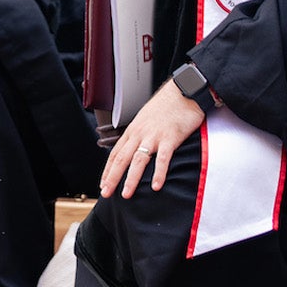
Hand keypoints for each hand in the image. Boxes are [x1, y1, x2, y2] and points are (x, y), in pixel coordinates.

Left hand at [100, 78, 209, 195]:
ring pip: (138, 160)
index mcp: (133, 130)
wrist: (183, 92)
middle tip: (106, 193)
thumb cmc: (166, 107)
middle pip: (122, 159)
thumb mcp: (146, 120)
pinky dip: (158, 173)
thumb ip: (140, 135)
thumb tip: (135, 150)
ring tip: (126, 194)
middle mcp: (139, 134)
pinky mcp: (170, 138)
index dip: (108, 170)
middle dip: (112, 178)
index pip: (115, 154)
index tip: (103, 184)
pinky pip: (163, 159)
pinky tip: (156, 186)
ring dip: (131, 179)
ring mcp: (154, 136)